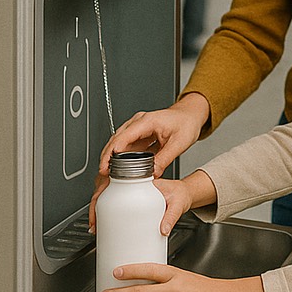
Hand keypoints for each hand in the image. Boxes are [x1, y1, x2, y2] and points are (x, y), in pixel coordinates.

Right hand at [89, 95, 209, 228]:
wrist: (189, 116)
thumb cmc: (186, 123)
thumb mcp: (179, 142)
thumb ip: (165, 158)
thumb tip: (152, 174)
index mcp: (147, 121)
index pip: (124, 136)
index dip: (113, 151)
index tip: (106, 165)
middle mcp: (138, 123)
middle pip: (115, 141)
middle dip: (106, 158)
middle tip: (102, 175)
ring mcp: (136, 129)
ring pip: (117, 145)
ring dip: (110, 159)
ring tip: (105, 176)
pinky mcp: (137, 137)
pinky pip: (124, 148)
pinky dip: (118, 159)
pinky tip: (115, 171)